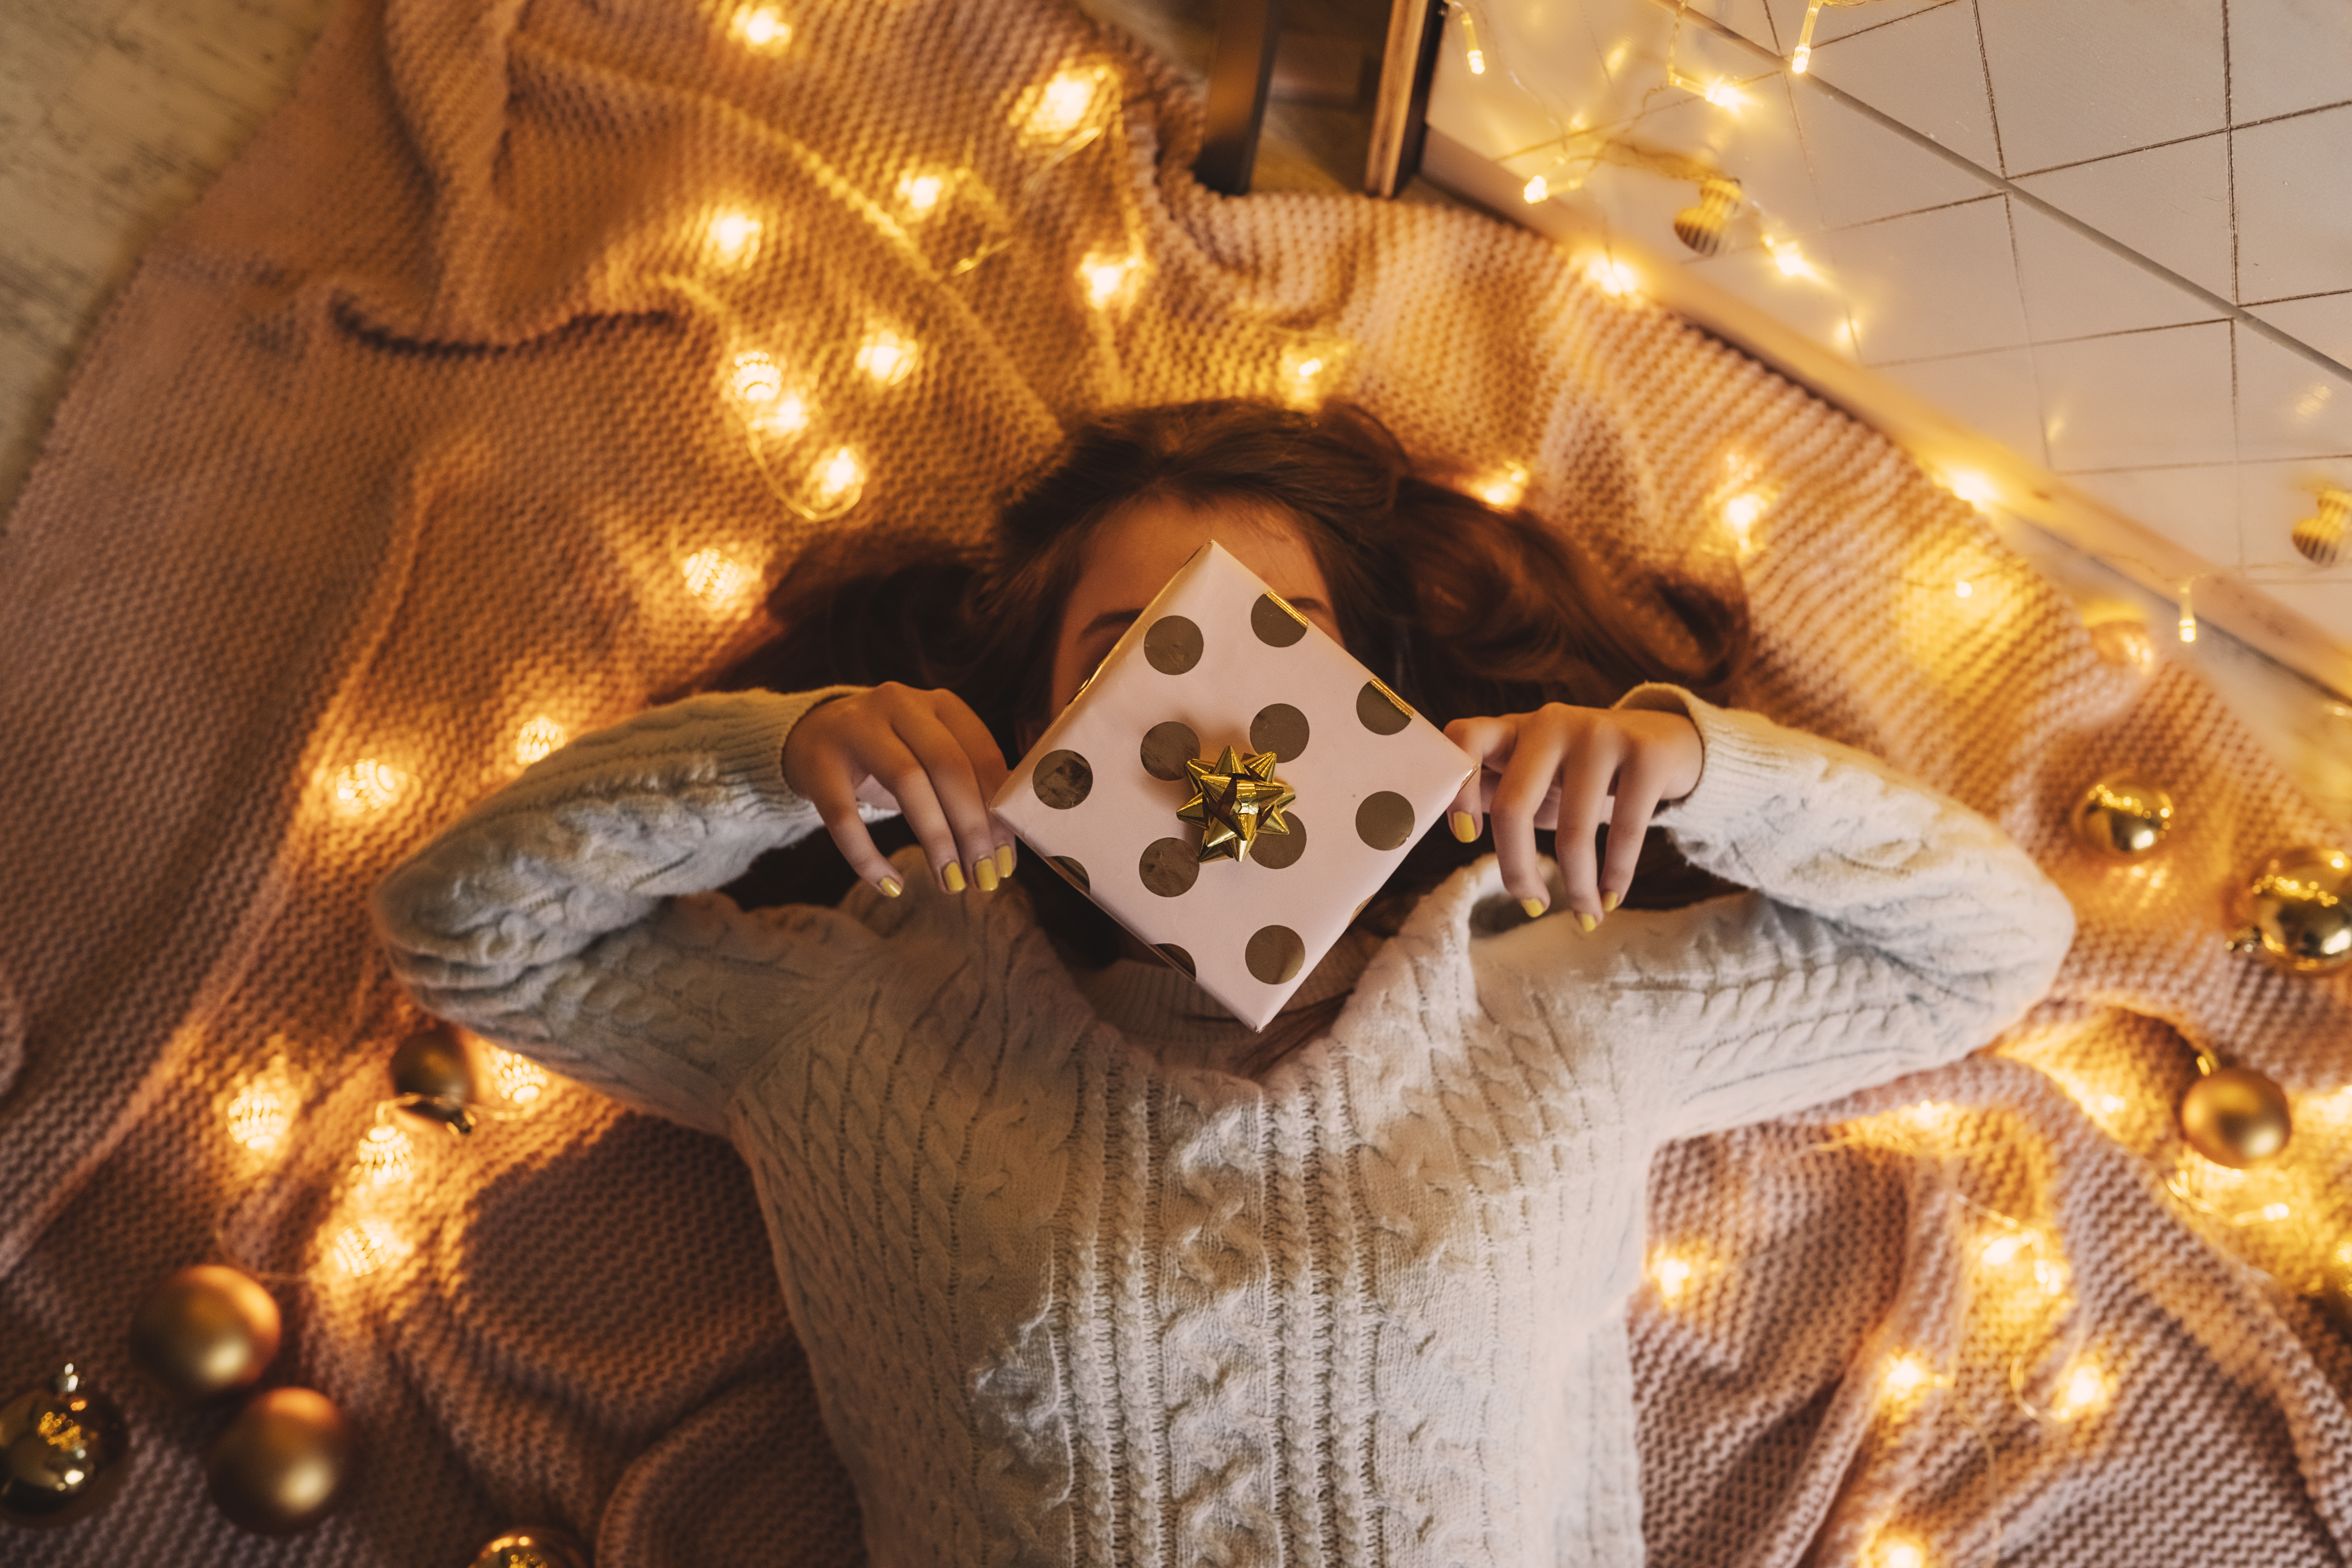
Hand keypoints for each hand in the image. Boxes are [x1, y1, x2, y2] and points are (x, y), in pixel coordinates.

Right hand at [782, 684, 1013, 895]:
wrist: (812, 735)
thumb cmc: (891, 755)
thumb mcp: (932, 755)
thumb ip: (970, 783)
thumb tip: (1008, 843)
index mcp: (941, 705)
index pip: (982, 756)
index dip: (999, 813)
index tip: (1007, 861)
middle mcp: (900, 705)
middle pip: (949, 767)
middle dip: (972, 829)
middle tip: (984, 878)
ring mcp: (856, 729)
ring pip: (907, 783)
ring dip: (935, 840)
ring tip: (951, 883)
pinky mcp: (818, 763)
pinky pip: (844, 817)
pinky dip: (869, 858)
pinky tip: (892, 886)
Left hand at [1442, 704, 1702, 924]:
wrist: (1668, 741)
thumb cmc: (1583, 771)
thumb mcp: (1536, 776)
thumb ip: (1495, 792)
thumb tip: (1452, 825)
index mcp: (1513, 729)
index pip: (1464, 740)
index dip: (1457, 791)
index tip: (1465, 837)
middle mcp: (1550, 724)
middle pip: (1513, 805)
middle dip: (1517, 869)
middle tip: (1531, 903)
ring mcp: (1599, 734)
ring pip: (1573, 830)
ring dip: (1576, 886)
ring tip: (1585, 916)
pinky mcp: (1645, 755)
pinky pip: (1624, 831)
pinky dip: (1615, 877)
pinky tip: (1610, 898)